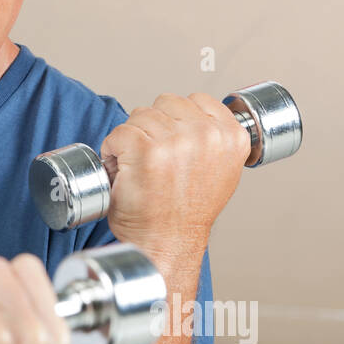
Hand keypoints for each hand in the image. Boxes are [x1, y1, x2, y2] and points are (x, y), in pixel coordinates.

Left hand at [100, 92, 249, 276]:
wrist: (167, 243)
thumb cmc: (186, 214)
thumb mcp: (222, 171)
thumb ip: (215, 139)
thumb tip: (196, 116)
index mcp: (231, 137)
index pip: (197, 100)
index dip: (177, 120)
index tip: (174, 145)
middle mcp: (207, 135)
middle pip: (165, 103)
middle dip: (154, 127)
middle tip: (155, 160)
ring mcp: (176, 141)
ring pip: (140, 115)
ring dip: (133, 138)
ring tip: (141, 168)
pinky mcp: (145, 150)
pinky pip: (119, 132)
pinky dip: (112, 151)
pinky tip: (124, 172)